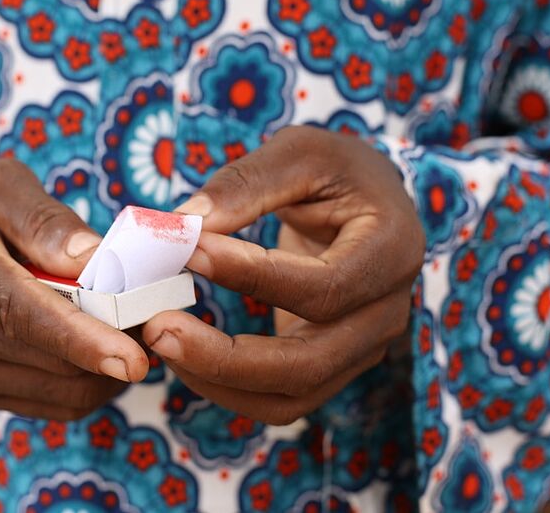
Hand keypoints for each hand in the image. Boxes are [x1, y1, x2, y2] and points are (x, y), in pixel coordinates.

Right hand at [0, 159, 148, 420]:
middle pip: (45, 356)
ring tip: (137, 330)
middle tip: (160, 321)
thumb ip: (43, 218)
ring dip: (109, 369)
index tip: (132, 356)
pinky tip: (107, 351)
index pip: (18, 309)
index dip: (78, 337)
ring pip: (58, 389)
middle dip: (113, 348)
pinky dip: (94, 384)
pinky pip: (55, 404)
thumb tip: (93, 259)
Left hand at [142, 126, 424, 424]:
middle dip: (226, 356)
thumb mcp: (300, 152)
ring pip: (293, 395)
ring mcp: (362, 346)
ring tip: (160, 341)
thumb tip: (183, 224)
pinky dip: (228, 387)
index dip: (252, 276)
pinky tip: (185, 354)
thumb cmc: (334, 169)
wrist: (365, 201)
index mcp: (392, 251)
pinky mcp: (332, 362)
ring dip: (219, 380)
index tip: (188, 251)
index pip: (324, 287)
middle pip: (309, 362)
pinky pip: (281, 397)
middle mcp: (387, 312)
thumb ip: (246, 184)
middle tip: (157, 327)